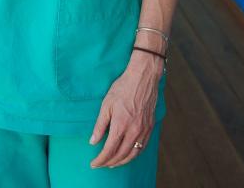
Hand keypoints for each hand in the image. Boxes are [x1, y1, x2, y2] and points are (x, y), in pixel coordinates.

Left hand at [88, 52, 160, 167]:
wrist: (143, 78)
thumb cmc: (123, 88)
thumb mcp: (106, 105)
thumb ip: (100, 125)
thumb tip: (93, 141)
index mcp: (121, 125)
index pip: (109, 150)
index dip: (101, 159)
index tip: (94, 163)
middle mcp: (134, 130)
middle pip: (121, 154)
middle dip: (109, 162)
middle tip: (101, 164)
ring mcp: (144, 129)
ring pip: (133, 153)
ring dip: (122, 161)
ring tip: (113, 163)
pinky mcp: (150, 126)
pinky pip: (142, 146)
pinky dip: (134, 154)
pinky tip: (128, 154)